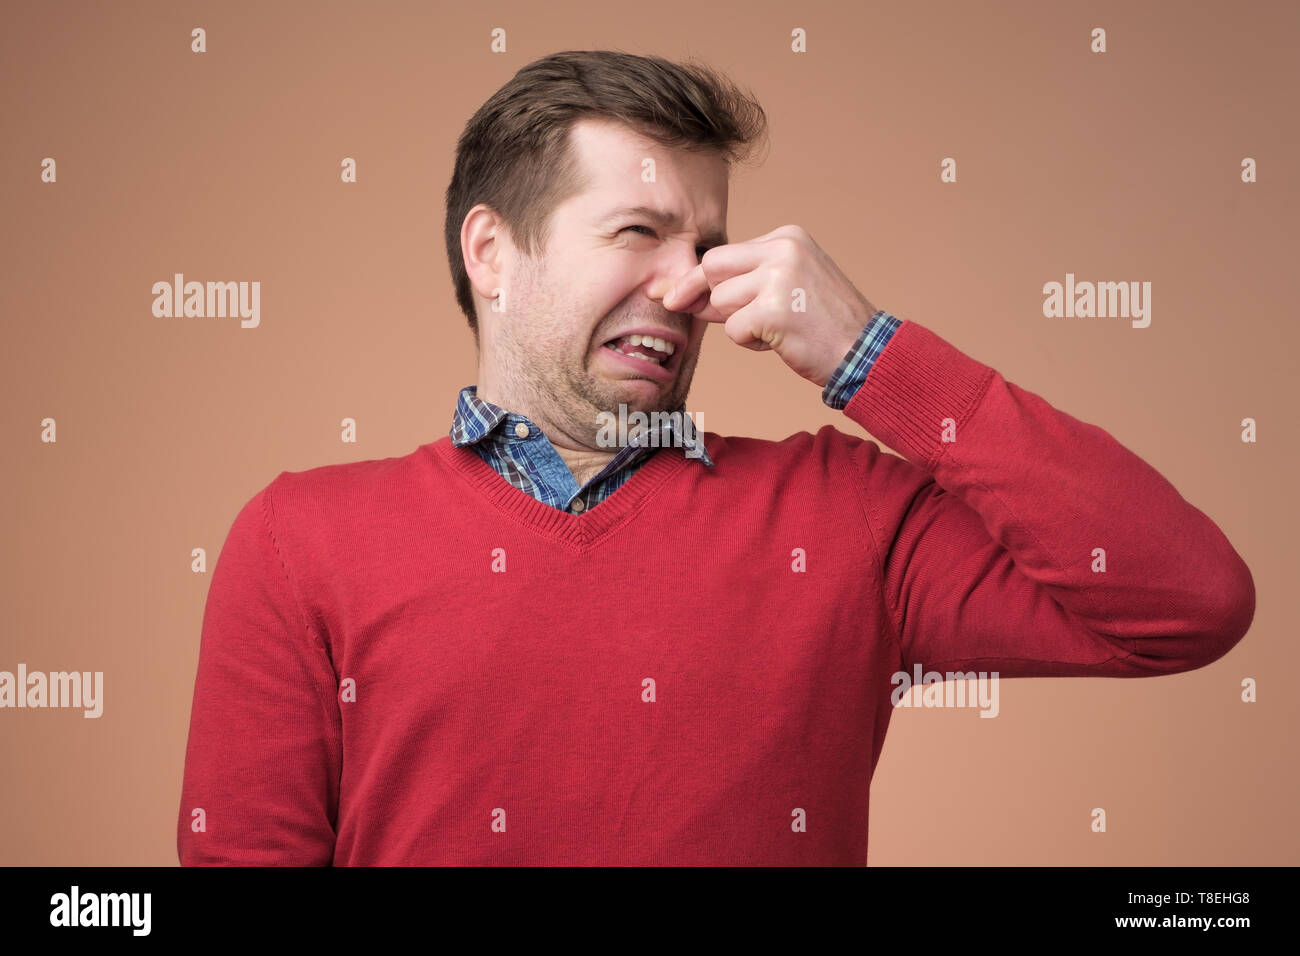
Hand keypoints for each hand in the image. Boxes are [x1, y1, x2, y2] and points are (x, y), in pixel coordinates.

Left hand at [654, 225, 877, 386]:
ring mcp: (779, 278)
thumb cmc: (823, 325)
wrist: (864, 351)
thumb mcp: (786, 288)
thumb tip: (683, 293)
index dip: (699, 279)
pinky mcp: (774, 310)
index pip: (725, 253)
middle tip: (703, 314)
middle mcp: (784, 250)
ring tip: (775, 329)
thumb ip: (743, 283)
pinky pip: (733, 329)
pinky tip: (779, 342)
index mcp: (787, 238)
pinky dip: (750, 343)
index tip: (676, 296)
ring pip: (722, 301)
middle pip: (713, 267)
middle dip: (703, 295)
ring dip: (738, 324)